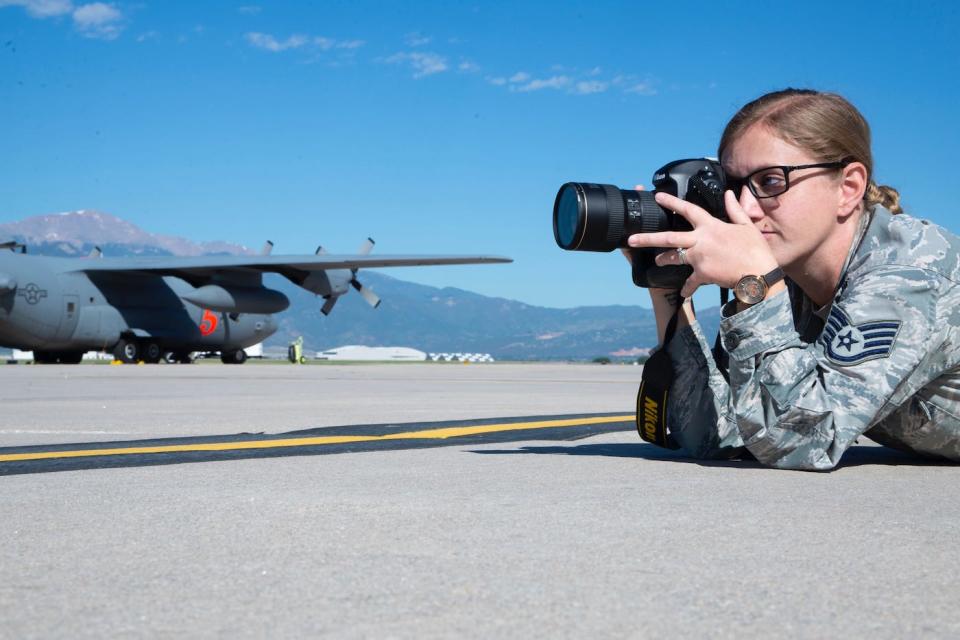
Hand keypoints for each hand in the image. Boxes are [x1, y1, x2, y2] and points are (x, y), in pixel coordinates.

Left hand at [627, 190, 777, 298]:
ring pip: (674, 258)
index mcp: (711, 226)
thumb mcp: (746, 226)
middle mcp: (700, 240)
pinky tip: (684, 293)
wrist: (758, 274)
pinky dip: (687, 287)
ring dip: (664, 259)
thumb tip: (729, 194)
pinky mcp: (701, 273)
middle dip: (647, 239)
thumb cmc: (755, 250)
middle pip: (668, 238)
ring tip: (656, 261)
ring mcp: (699, 257)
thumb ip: (734, 209)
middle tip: (631, 240)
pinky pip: (690, 281)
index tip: (657, 197)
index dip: (672, 202)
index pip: (688, 210)